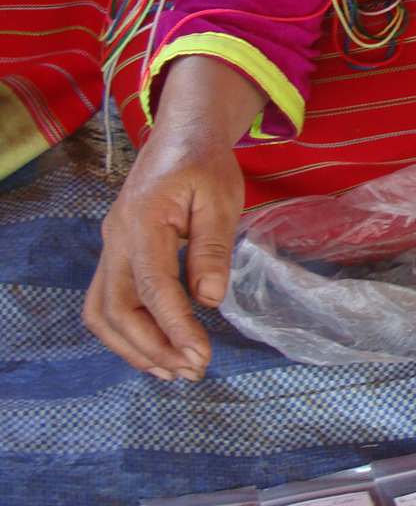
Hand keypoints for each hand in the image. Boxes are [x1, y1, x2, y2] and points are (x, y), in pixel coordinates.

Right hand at [82, 56, 260, 378]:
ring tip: (174, 370)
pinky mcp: (116, 253)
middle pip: (117, 309)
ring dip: (134, 347)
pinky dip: (126, 332)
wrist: (181, 134)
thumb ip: (213, 248)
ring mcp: (111, 246)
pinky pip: (107, 302)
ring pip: (103, 312)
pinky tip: (156, 348)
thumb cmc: (205, 163)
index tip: (200, 356)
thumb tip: (209, 300)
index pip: (153, 287)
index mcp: (143, 220)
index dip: (175, 327)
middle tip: (192, 371)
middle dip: (152, 347)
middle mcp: (116, 237)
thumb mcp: (222, 199)